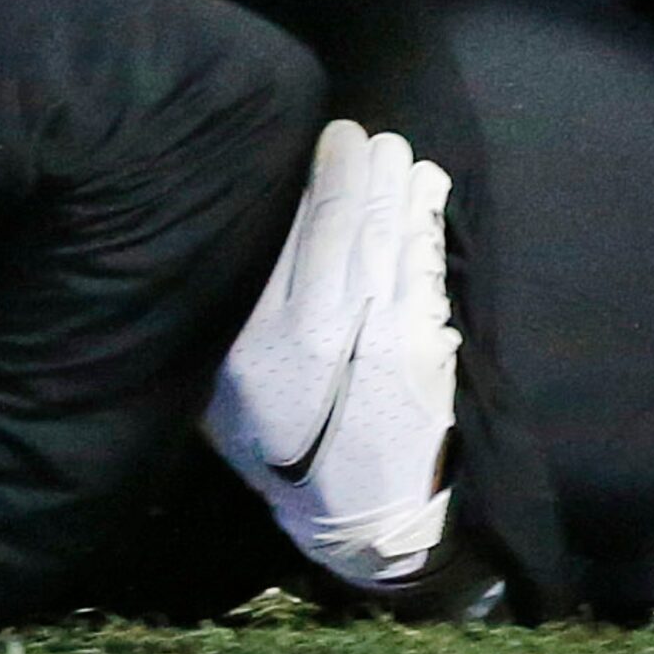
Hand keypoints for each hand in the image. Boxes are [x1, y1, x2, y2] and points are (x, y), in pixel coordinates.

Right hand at [202, 120, 459, 588]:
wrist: (358, 521)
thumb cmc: (278, 451)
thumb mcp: (226, 396)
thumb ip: (238, 326)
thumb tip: (248, 244)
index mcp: (270, 343)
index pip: (301, 241)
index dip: (323, 184)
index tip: (332, 139)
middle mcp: (329, 335)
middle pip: (350, 233)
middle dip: (364, 175)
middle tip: (367, 133)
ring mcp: (387, 343)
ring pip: (393, 247)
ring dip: (399, 193)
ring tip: (400, 153)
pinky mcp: (426, 355)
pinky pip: (425, 276)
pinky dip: (426, 231)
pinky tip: (427, 197)